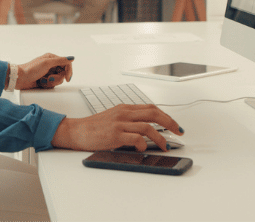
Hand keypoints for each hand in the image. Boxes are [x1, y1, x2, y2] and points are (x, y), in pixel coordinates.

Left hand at [16, 53, 73, 89]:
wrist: (19, 79)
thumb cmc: (30, 69)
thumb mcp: (47, 63)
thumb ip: (61, 60)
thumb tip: (72, 58)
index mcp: (52, 58)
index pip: (66, 64)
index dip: (69, 71)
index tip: (68, 78)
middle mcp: (51, 65)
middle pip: (63, 73)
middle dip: (56, 78)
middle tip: (49, 78)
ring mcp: (48, 73)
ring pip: (58, 80)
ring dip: (51, 82)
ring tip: (43, 80)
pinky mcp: (45, 80)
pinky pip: (52, 85)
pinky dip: (47, 85)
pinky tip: (40, 82)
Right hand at [51, 104, 183, 151]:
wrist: (76, 131)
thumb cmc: (93, 127)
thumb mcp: (113, 118)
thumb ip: (128, 121)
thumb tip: (146, 130)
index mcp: (125, 108)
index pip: (151, 108)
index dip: (166, 116)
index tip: (175, 125)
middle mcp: (124, 113)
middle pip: (153, 113)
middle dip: (170, 122)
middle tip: (178, 131)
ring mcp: (119, 123)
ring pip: (147, 126)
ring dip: (160, 137)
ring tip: (165, 146)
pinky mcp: (114, 135)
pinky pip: (135, 137)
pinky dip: (143, 143)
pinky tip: (145, 148)